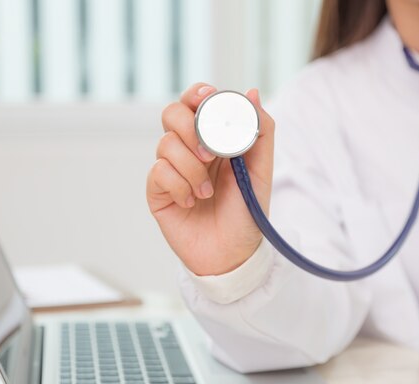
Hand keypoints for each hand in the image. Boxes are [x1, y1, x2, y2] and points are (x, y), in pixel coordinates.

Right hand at [147, 83, 274, 275]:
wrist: (232, 255)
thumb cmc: (247, 213)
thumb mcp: (261, 171)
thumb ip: (260, 131)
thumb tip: (250, 92)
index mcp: (213, 139)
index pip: (196, 102)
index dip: (197, 94)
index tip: (207, 98)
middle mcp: (189, 150)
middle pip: (172, 114)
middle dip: (190, 129)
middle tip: (209, 155)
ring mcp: (171, 169)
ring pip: (165, 144)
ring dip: (191, 168)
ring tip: (206, 193)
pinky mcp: (157, 191)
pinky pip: (158, 171)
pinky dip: (178, 186)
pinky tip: (191, 202)